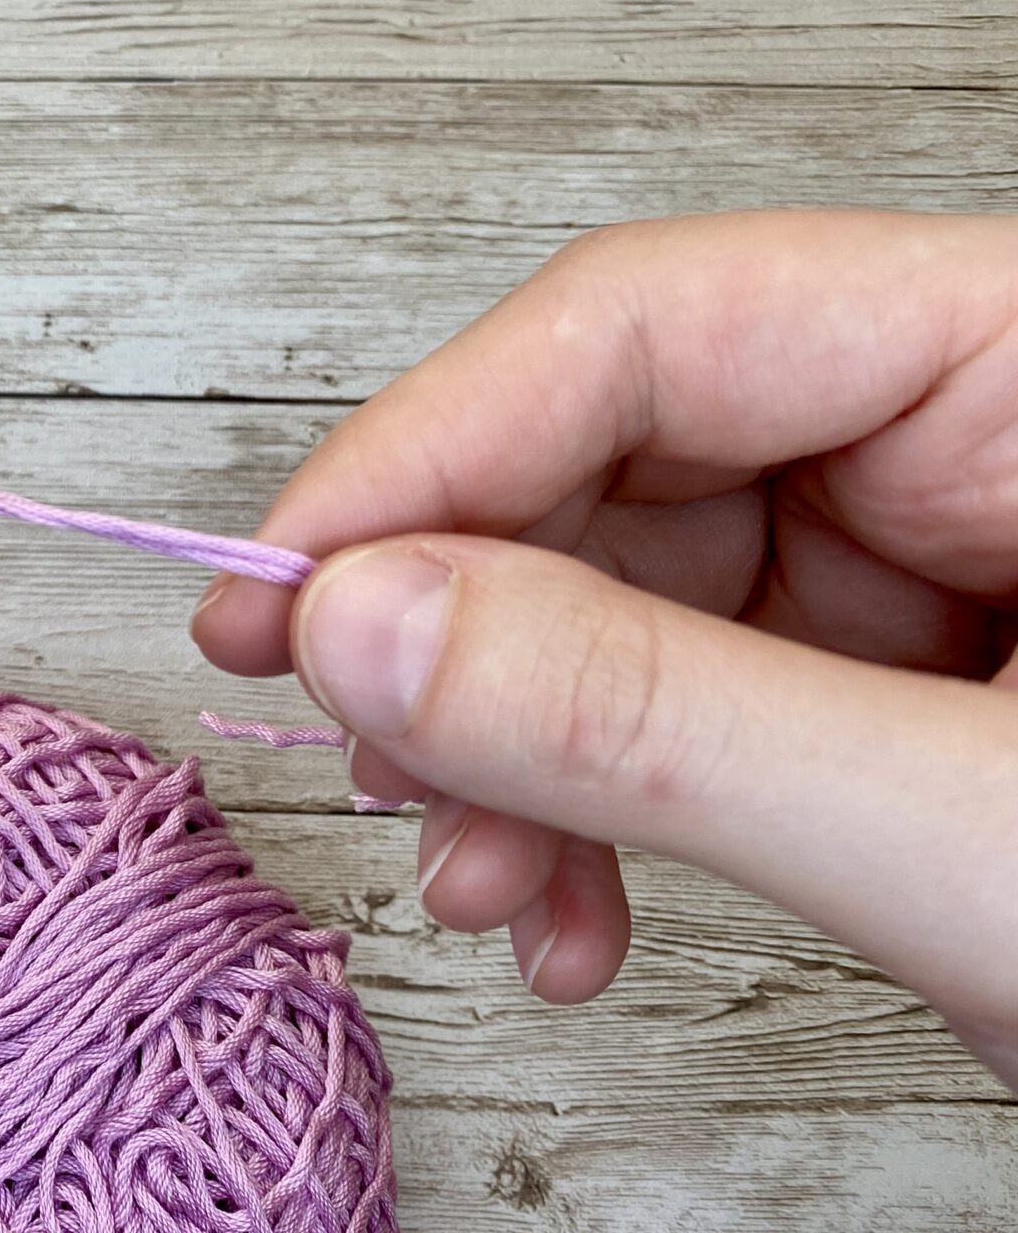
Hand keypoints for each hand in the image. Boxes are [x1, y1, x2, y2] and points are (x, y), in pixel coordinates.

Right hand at [194, 212, 1017, 1092]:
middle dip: (473, 634)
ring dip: (522, 751)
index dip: (435, 450)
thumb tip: (362, 618)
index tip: (285, 590)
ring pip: (635, 591)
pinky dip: (606, 809)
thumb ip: (653, 714)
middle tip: (355, 753)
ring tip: (485, 886)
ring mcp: (957, 554)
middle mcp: (992, 424)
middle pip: (624, 455)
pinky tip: (575, 910)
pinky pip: (698, 696)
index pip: (657, 322)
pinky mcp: (926, 674)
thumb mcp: (975, 833)